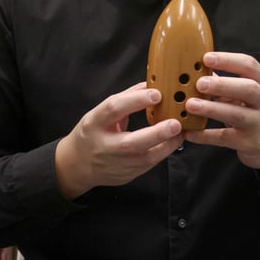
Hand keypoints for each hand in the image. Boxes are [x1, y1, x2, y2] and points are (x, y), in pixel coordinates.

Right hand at [55, 82, 183, 199]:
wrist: (77, 164)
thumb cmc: (92, 132)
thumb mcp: (100, 112)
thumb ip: (125, 98)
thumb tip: (150, 84)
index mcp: (94, 123)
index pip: (113, 109)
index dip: (135, 101)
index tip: (156, 94)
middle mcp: (104, 145)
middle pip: (130, 143)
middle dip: (156, 133)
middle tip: (176, 123)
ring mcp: (115, 164)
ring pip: (144, 158)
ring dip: (166, 145)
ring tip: (181, 132)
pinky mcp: (126, 175)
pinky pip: (148, 165)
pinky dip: (163, 153)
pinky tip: (174, 142)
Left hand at [183, 52, 259, 181]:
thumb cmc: (253, 111)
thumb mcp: (246, 94)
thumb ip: (225, 83)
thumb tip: (196, 71)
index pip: (249, 66)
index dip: (228, 60)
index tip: (206, 58)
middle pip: (248, 89)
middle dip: (223, 85)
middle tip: (199, 83)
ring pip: (237, 114)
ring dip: (212, 109)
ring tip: (190, 105)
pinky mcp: (250, 143)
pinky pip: (225, 138)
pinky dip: (206, 136)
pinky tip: (190, 132)